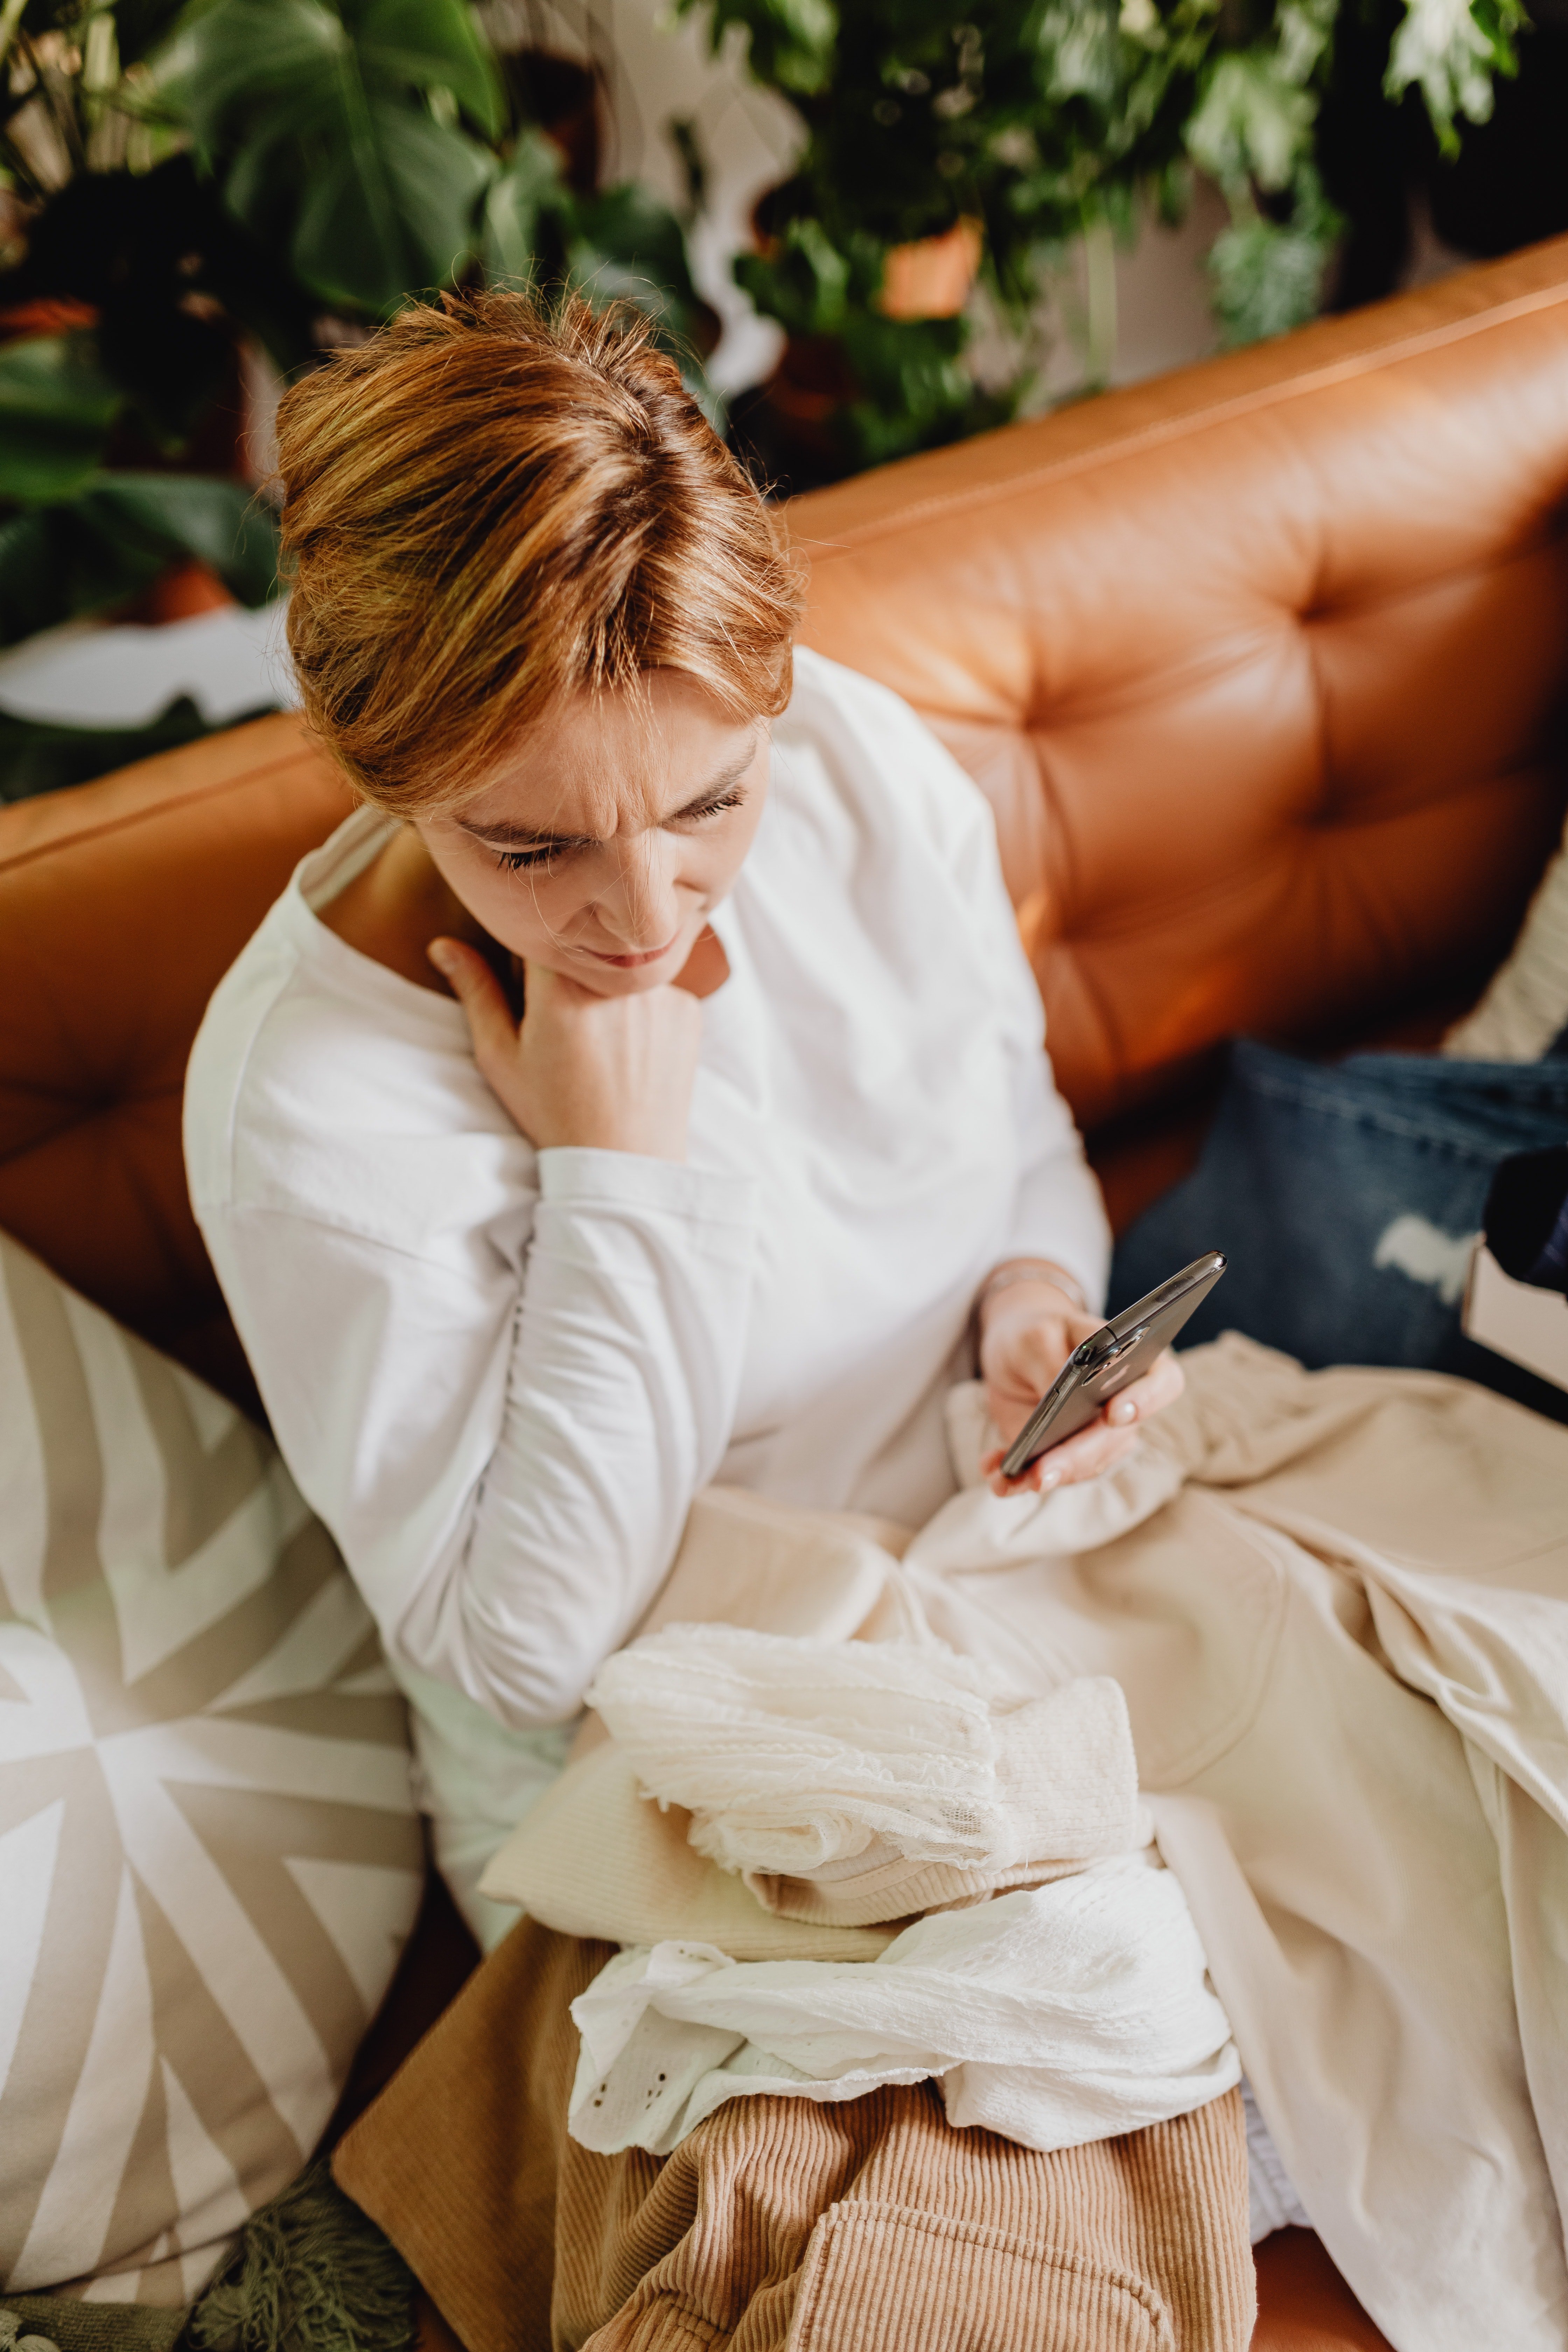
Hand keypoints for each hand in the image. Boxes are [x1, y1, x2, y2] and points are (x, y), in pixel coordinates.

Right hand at [428, 939, 701, 1158]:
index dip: (534, 947)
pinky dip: (645, 1007)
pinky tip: (633, 1047)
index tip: (531, 979)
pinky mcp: (688, 1008)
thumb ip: (476, 993)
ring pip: (625, 963)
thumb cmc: (554, 1112)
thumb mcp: (502, 1058)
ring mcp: (659, 993)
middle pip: (589, 943)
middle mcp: (615, 981)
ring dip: (611, 985)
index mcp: (561, 987)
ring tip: (603, 1038)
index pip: (543, 929)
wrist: (625, 1161)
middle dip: (575, 967)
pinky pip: (659, 988)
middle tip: (571, 1019)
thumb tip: (442, 946)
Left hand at [977, 1274, 1184, 1497]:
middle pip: (1114, 1441)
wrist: (1014, 1351)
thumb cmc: (1037, 1332)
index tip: (1113, 1413)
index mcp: (1134, 1362)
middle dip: (1076, 1459)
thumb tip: (1058, 1398)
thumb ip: (1053, 1362)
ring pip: (1082, 1468)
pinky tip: (993, 1472)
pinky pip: (1044, 1477)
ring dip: (1042, 1475)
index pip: (1162, 1383)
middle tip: (1042, 1472)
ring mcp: (1095, 1438)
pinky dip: (1016, 1480)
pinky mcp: (1063, 1456)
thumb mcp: (1036, 1336)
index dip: (1145, 1400)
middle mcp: (1124, 1408)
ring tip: (1005, 1475)